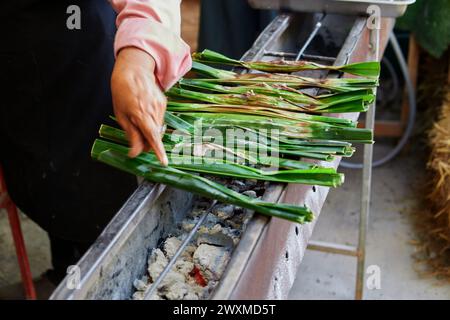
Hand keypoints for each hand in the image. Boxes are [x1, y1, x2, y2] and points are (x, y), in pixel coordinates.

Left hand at [111, 47, 167, 165]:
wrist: (134, 69)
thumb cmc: (122, 91)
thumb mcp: (121, 114)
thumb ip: (131, 134)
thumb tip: (135, 152)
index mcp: (141, 114)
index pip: (153, 137)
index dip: (158, 151)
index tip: (164, 162)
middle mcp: (154, 111)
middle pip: (155, 135)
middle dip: (148, 142)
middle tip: (136, 143)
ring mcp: (161, 107)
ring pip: (157, 128)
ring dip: (150, 131)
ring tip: (137, 120)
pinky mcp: (163, 103)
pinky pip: (159, 119)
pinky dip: (152, 122)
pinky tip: (144, 112)